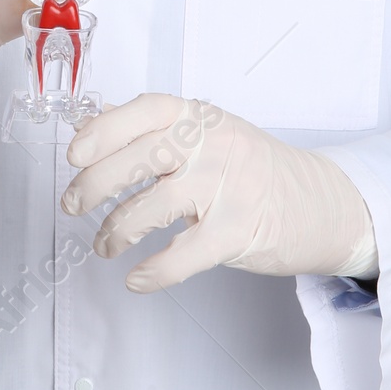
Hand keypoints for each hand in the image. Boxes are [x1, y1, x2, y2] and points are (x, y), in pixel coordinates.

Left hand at [59, 93, 377, 292]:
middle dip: (96, 184)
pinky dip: (152, 272)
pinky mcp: (238, 231)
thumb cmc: (252, 167)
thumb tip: (95, 121)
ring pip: (154, 208)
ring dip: (116, 231)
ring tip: (104, 245)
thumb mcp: (207, 133)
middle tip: (72, 205)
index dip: (106, 129)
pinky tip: (136, 279)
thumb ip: (154, 128)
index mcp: (201, 117)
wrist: (318, 203)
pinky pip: (183, 256)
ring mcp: (228, 188)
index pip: (147, 110)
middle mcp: (214, 145)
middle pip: (142, 157)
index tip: (74, 154)